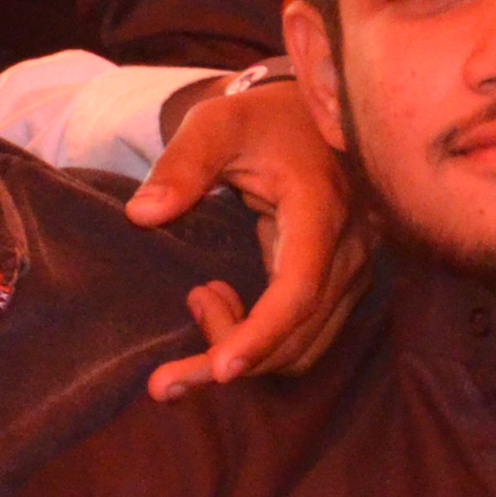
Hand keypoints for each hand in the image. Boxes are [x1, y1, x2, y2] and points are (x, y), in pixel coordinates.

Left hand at [131, 76, 371, 398]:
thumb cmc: (258, 119)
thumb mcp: (214, 123)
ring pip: (303, 348)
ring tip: (197, 300)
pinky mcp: (341, 285)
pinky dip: (259, 342)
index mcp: (320, 208)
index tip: (219, 370)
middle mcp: (349, 247)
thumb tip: (143, 214)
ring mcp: (352, 270)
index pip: (299, 289)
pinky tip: (220, 304)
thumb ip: (180, 164)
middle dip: (230, 362)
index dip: (261, 334)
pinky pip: (305, 338)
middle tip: (164, 378)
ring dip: (243, 352)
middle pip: (297, 334)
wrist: (308, 118)